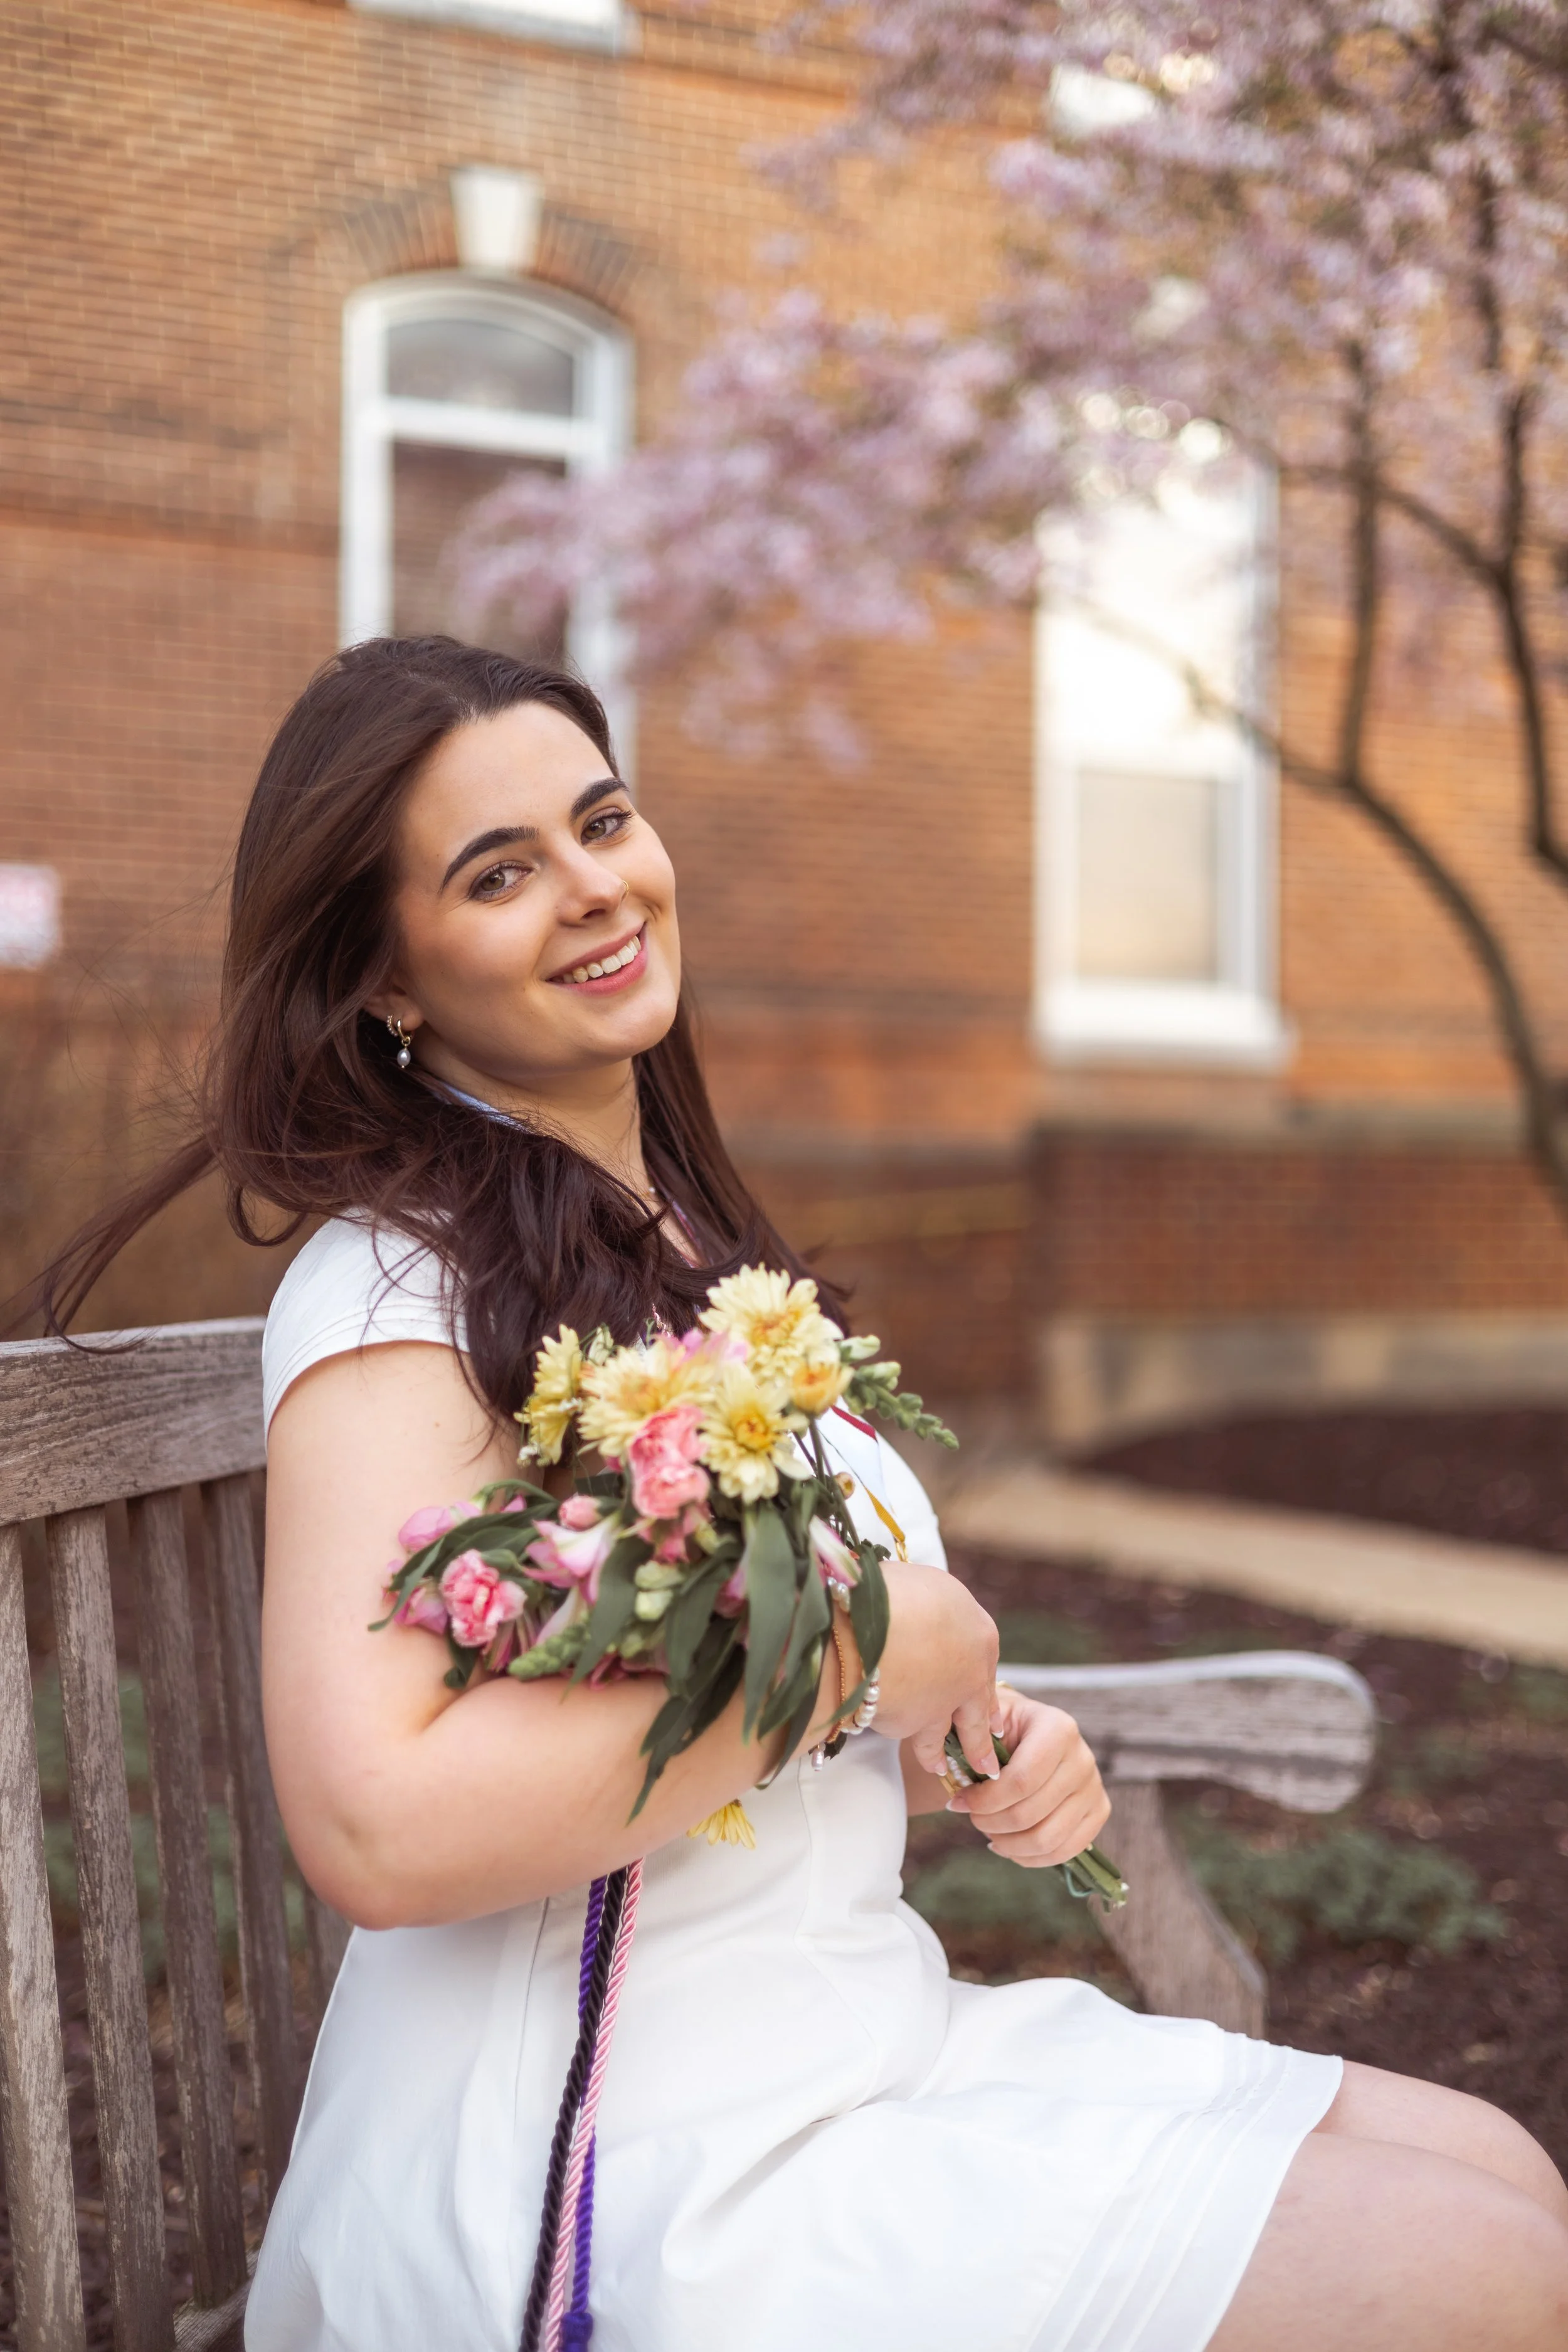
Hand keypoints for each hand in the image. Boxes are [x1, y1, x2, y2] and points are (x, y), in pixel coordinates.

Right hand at [872, 1560, 1000, 1784]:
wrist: (870, 1624)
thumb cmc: (893, 1592)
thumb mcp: (928, 1586)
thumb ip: (935, 1609)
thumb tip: (926, 1611)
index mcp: (980, 1634)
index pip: (984, 1667)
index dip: (980, 1686)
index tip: (986, 1707)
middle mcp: (970, 1674)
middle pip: (978, 1713)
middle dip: (980, 1740)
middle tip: (987, 1764)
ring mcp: (942, 1705)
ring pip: (943, 1738)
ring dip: (940, 1756)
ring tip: (940, 1770)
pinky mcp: (912, 1725)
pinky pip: (906, 1733)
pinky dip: (903, 1740)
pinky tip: (901, 1746)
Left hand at [945, 1686, 1110, 1867]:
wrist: (1030, 1730)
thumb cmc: (1002, 1727)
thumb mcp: (985, 1722)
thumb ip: (975, 1747)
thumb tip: (961, 1787)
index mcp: (1058, 1728)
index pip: (1020, 1780)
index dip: (985, 1800)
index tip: (959, 1802)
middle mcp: (1083, 1758)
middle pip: (1030, 1813)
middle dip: (990, 1822)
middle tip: (972, 1817)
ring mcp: (1094, 1787)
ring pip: (1047, 1839)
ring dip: (1008, 1844)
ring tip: (988, 1832)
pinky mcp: (1099, 1812)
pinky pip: (1065, 1851)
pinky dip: (1030, 1857)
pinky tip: (1007, 1845)